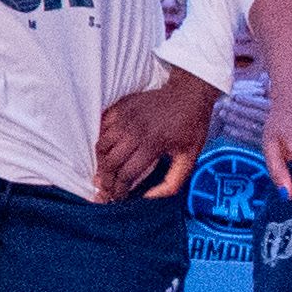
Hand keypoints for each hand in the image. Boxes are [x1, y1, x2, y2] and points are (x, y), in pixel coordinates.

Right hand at [94, 69, 217, 202]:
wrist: (189, 93)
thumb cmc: (191, 127)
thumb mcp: (190, 159)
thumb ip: (171, 184)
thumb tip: (148, 198)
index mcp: (152, 144)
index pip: (126, 174)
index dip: (119, 190)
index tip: (119, 197)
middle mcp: (135, 131)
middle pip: (109, 163)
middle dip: (106, 181)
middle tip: (108, 188)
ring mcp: (125, 117)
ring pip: (100, 146)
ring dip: (101, 162)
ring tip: (106, 172)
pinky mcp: (120, 107)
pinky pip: (101, 128)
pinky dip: (101, 142)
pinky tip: (107, 150)